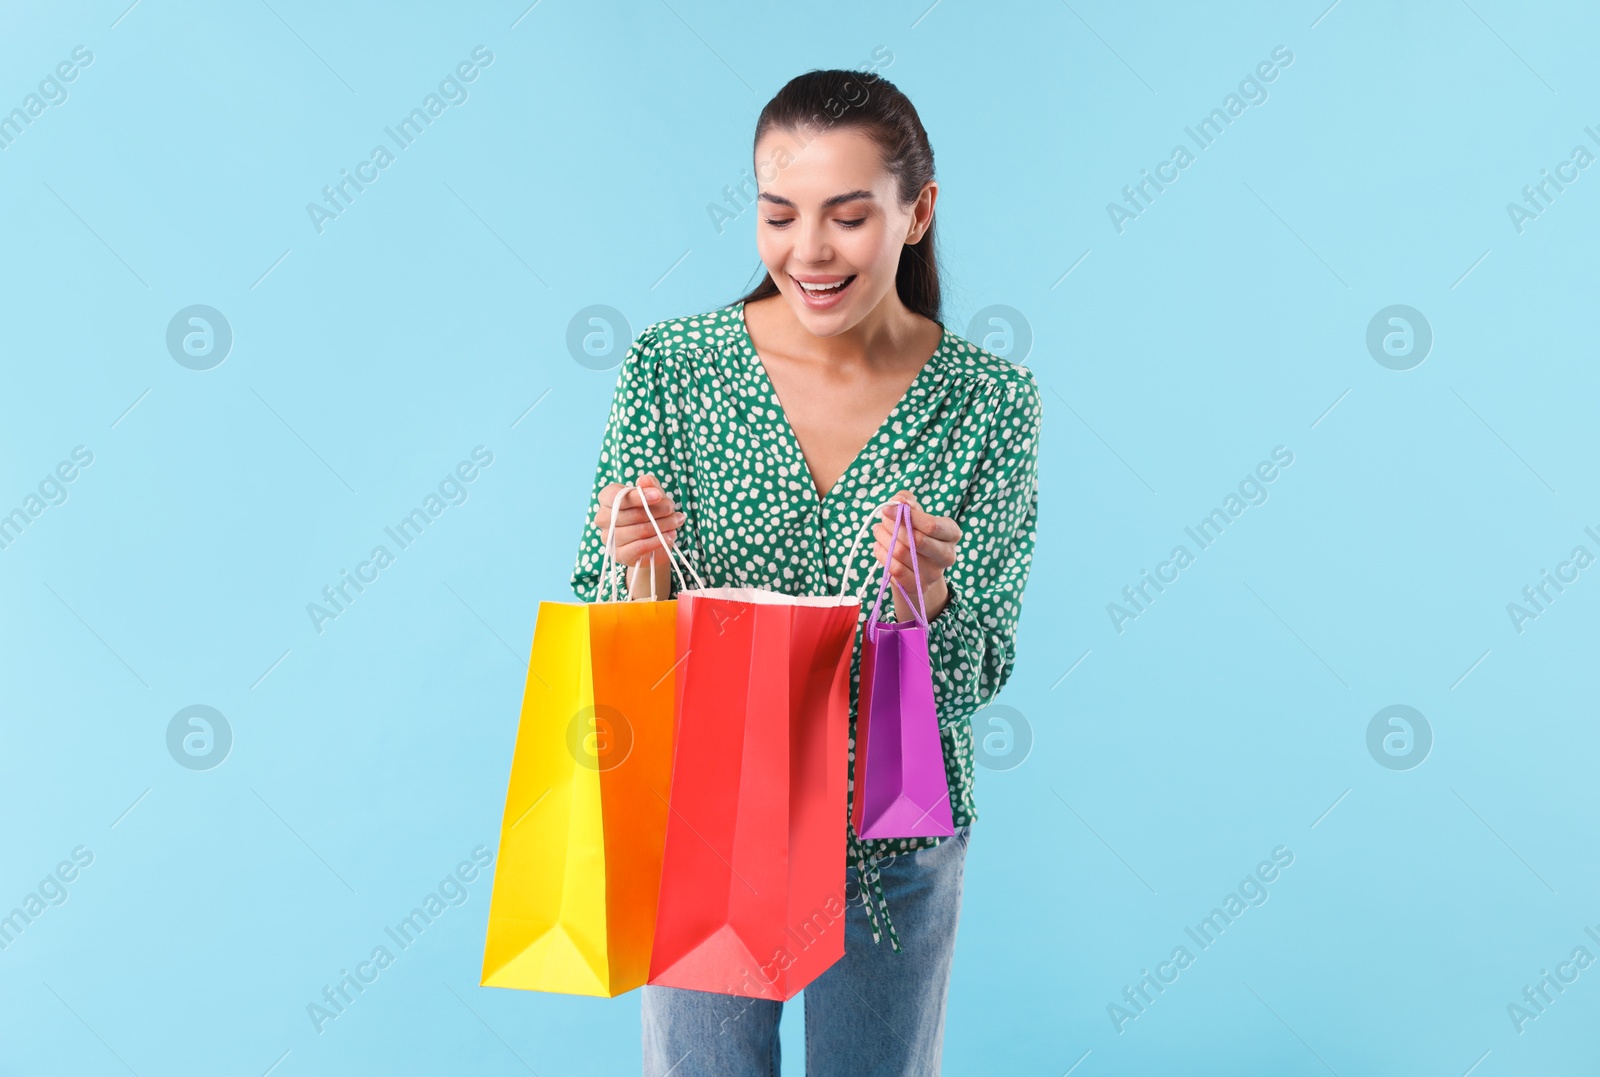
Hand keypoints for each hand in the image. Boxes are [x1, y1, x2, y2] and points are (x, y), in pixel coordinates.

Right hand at [593, 474, 683, 576]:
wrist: (652, 542)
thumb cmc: (650, 512)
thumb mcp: (653, 495)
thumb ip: (649, 485)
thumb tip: (645, 480)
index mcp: (606, 498)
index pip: (616, 496)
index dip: (638, 496)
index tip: (659, 495)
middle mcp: (603, 518)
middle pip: (632, 514)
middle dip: (658, 511)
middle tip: (673, 510)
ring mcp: (609, 538)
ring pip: (639, 530)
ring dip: (662, 525)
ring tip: (676, 522)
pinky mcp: (618, 555)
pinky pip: (640, 547)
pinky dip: (658, 541)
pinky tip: (670, 536)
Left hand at [871, 490, 959, 621]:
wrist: (919, 568)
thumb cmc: (918, 534)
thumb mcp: (916, 514)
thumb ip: (907, 501)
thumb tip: (898, 500)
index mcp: (952, 533)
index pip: (931, 525)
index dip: (906, 515)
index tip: (887, 508)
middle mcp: (947, 555)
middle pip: (916, 540)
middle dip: (893, 527)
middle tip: (882, 521)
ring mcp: (933, 574)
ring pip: (902, 553)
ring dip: (884, 539)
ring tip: (878, 531)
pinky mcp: (918, 587)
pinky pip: (895, 569)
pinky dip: (882, 555)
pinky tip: (879, 546)